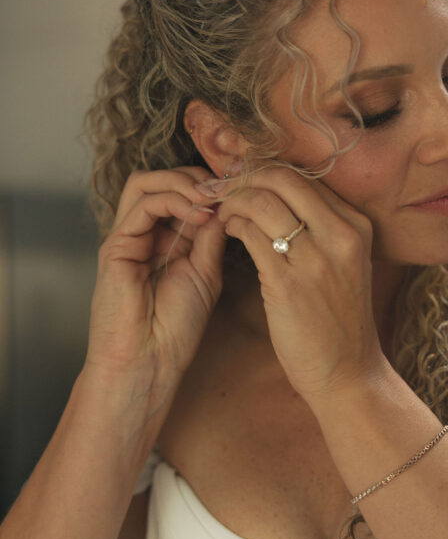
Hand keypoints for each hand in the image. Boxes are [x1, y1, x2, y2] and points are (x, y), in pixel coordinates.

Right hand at [85, 168, 226, 394]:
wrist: (150, 360)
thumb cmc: (177, 327)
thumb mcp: (206, 272)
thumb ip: (212, 236)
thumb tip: (227, 200)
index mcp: (167, 239)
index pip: (182, 193)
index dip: (211, 187)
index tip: (240, 192)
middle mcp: (145, 233)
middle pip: (162, 181)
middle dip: (196, 177)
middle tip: (226, 188)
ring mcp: (128, 236)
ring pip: (147, 183)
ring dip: (184, 183)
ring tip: (212, 198)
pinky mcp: (116, 244)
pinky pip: (142, 204)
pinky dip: (173, 200)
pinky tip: (199, 214)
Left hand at [216, 167, 386, 402]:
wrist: (349, 373)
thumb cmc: (339, 320)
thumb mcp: (344, 263)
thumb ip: (321, 228)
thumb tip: (276, 196)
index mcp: (356, 225)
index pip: (303, 177)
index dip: (264, 172)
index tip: (242, 181)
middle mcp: (341, 235)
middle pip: (281, 178)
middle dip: (243, 178)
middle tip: (221, 190)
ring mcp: (316, 259)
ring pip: (261, 201)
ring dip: (231, 201)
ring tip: (221, 212)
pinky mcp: (288, 284)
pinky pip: (250, 235)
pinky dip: (231, 226)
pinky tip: (227, 232)